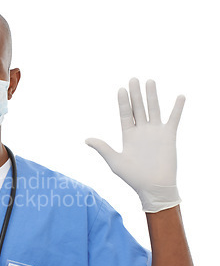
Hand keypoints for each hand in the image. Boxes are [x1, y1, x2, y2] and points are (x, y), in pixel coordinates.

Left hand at [85, 78, 184, 212]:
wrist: (153, 187)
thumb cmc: (133, 177)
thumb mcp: (115, 161)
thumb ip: (103, 148)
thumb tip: (86, 139)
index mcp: (128, 135)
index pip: (125, 114)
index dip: (123, 102)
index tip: (121, 89)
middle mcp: (142, 131)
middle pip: (138, 108)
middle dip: (135, 94)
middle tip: (133, 79)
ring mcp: (155, 133)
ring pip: (154, 109)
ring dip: (152, 96)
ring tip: (149, 81)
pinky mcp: (169, 136)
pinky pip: (173, 119)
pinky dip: (177, 108)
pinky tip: (180, 97)